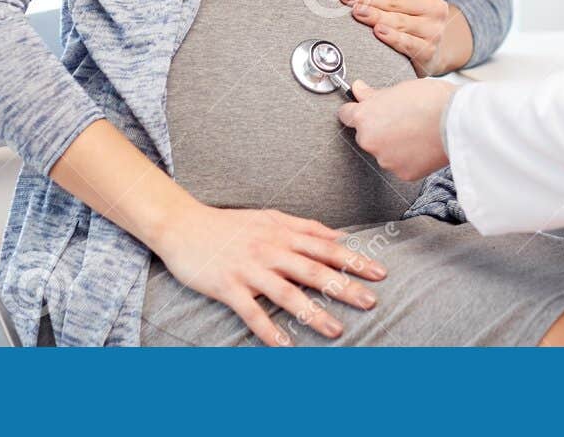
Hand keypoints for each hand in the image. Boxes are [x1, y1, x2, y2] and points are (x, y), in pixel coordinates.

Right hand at [150, 203, 385, 346]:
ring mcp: (249, 270)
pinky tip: (284, 346)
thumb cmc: (230, 223)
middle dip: (344, 287)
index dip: (355, 260)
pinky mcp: (228, 287)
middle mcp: (270, 250)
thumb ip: (306, 227)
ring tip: (336, 331)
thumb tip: (340, 236)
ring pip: (287, 294)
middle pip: (314, 271)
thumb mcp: (271, 217)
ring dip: (313, 314)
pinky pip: (251, 312)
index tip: (380, 273)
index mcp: (283, 233)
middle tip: (371, 302)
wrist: (183, 225)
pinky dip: (268, 330)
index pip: (327, 247)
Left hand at [339, 77, 456, 180]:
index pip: (346, 115)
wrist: (457, 122)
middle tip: (403, 119)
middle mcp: (369, 140)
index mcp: (365, 117)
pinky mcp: (402, 173)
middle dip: (379, 129)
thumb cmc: (431, 100)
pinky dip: (409, 158)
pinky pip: (401, 165)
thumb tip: (357, 89)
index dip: (356, 111)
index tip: (365, 110)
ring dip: (394, 145)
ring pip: (384, 151)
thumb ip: (374, 94)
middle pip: (366, 135)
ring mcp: (385, 159)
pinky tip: (423, 145)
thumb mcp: (399, 88)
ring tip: (417, 132)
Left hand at [340, 0, 463, 74]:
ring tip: (355, 11)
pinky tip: (378, 31)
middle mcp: (435, 5)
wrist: (425, 44)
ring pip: (399, 21)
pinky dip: (393, 37)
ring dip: (375, 15)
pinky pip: (408, 43)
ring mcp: (434, 29)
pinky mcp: (429, 50)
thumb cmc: (406, 9)